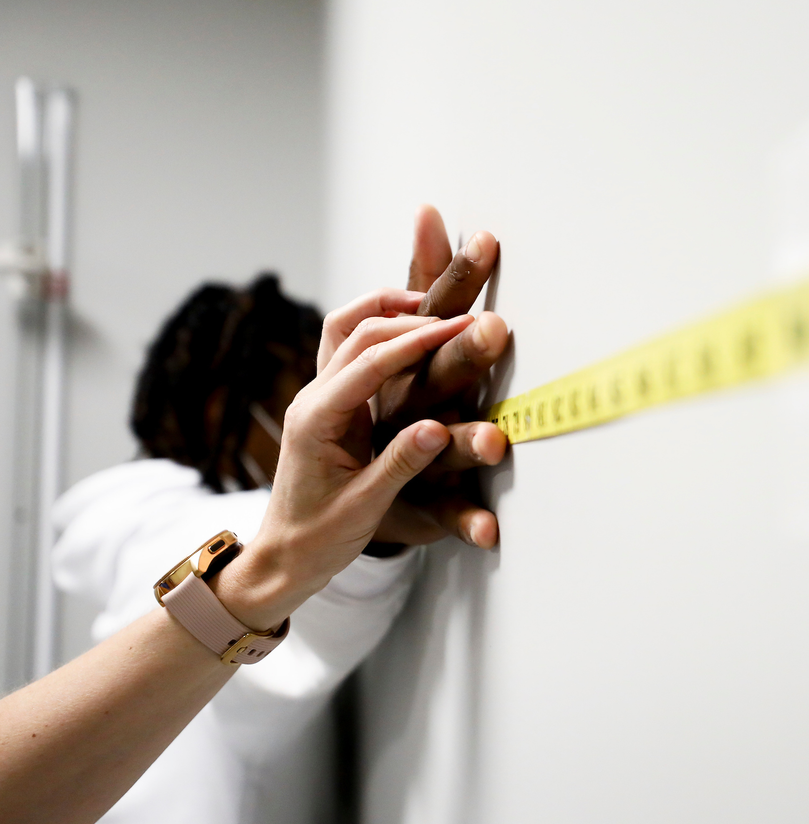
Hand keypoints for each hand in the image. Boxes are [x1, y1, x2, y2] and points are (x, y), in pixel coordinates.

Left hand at [214, 289, 473, 629]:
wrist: (283, 558)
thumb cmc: (318, 539)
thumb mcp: (364, 508)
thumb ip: (401, 464)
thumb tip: (439, 428)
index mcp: (316, 419)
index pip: (369, 362)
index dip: (417, 340)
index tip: (460, 328)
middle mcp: (312, 399)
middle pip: (357, 332)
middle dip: (410, 318)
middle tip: (463, 319)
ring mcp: (319, 398)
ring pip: (349, 332)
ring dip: (390, 313)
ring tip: (437, 313)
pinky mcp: (331, 404)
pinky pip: (355, 352)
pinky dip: (385, 335)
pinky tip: (416, 339)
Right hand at [372, 205, 508, 549]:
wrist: (295, 539)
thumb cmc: (344, 439)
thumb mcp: (378, 362)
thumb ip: (410, 298)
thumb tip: (430, 217)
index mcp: (357, 378)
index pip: (395, 322)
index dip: (438, 290)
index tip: (483, 253)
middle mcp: (363, 412)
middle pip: (412, 371)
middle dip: (450, 346)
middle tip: (493, 326)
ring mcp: (377, 464)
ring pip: (422, 445)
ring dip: (461, 441)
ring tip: (496, 439)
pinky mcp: (398, 512)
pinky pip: (437, 519)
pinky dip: (463, 523)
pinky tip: (490, 528)